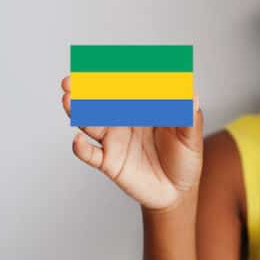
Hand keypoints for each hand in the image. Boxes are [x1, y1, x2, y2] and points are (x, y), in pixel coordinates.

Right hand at [61, 75, 203, 211]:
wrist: (177, 192)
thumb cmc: (185, 158)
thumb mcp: (192, 136)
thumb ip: (189, 115)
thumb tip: (191, 94)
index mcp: (142, 107)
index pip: (125, 87)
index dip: (113, 76)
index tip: (104, 66)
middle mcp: (124, 119)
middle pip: (100, 100)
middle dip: (84, 89)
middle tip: (71, 80)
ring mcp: (114, 140)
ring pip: (90, 122)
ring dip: (78, 112)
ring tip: (68, 101)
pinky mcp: (109, 162)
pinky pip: (91, 154)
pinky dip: (81, 149)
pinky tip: (77, 142)